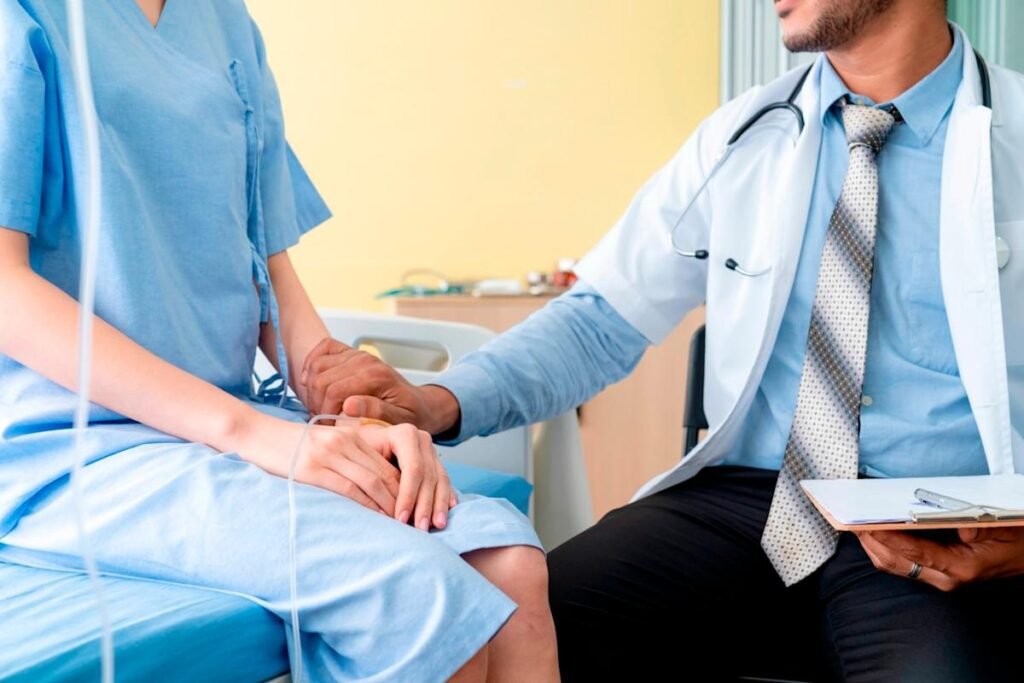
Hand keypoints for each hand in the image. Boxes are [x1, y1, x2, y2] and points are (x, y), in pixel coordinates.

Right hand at [236, 413, 400, 514]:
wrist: (255, 434)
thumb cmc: (290, 445)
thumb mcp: (326, 443)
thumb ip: (349, 456)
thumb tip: (374, 484)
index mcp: (352, 436)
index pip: (388, 465)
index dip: (405, 488)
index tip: (414, 507)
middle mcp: (345, 442)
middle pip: (385, 474)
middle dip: (403, 499)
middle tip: (414, 521)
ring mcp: (330, 454)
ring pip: (372, 482)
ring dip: (389, 506)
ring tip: (400, 525)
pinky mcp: (313, 469)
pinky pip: (349, 490)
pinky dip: (367, 506)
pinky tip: (376, 518)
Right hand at [300, 337, 460, 435]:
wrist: (421, 404)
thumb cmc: (410, 416)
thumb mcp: (400, 420)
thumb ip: (377, 412)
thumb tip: (349, 405)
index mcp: (376, 376)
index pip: (333, 392)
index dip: (324, 413)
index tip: (329, 429)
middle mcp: (365, 360)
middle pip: (321, 380)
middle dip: (316, 404)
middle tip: (324, 421)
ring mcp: (357, 354)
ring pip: (317, 366)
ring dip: (313, 388)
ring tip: (320, 408)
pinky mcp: (351, 352)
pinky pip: (323, 348)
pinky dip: (312, 362)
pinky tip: (311, 382)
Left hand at [358, 421, 455, 530]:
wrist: (368, 440)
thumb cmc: (360, 451)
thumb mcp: (361, 454)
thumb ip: (373, 474)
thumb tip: (380, 505)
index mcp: (405, 434)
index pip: (412, 469)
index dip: (408, 496)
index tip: (401, 520)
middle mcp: (422, 440)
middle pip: (428, 476)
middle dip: (425, 505)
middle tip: (420, 529)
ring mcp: (432, 451)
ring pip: (440, 480)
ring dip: (439, 505)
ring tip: (437, 525)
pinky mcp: (437, 462)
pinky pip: (445, 481)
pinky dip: (447, 497)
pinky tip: (450, 510)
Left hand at [857, 527, 1023, 590]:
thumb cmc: (1016, 540)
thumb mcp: (999, 526)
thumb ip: (970, 524)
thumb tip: (941, 518)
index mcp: (959, 567)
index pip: (911, 552)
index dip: (885, 536)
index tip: (865, 522)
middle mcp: (945, 578)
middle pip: (894, 562)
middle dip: (869, 542)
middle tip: (850, 519)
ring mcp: (939, 579)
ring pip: (894, 565)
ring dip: (873, 545)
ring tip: (855, 523)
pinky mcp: (937, 575)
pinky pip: (902, 564)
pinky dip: (885, 548)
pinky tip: (874, 531)